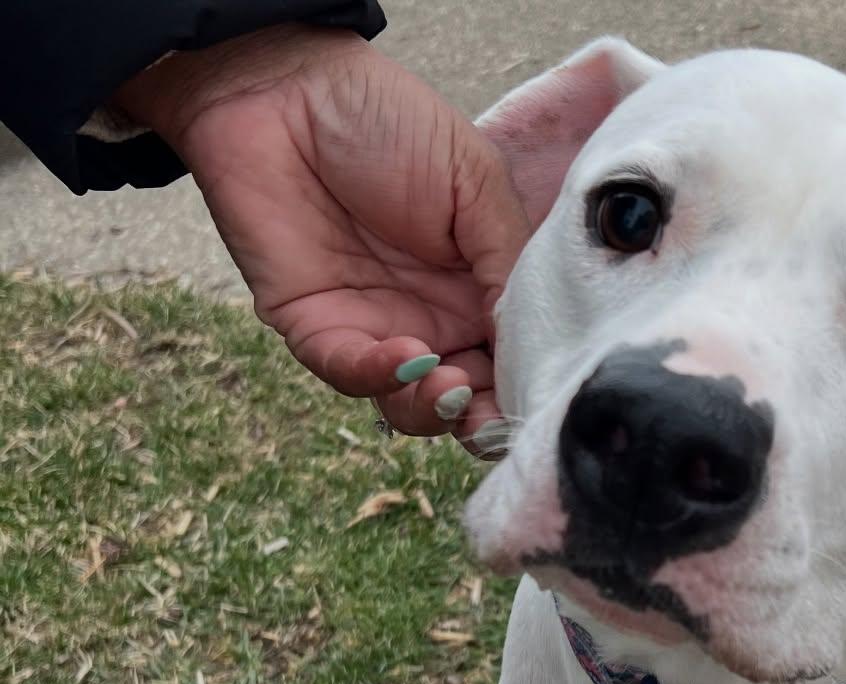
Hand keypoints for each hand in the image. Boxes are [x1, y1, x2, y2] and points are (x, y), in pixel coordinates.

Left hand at [118, 25, 529, 440]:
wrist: (283, 85)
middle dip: (483, 417)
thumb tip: (529, 336)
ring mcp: (376, 331)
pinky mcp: (317, 330)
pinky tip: (407, 356)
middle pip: (468, 400)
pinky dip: (381, 375)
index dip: (525, 387)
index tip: (543, 398)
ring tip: (450, 387)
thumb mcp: (477, 182)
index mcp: (479, 291)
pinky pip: (351, 372)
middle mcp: (433, 322)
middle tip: (491, 411)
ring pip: (411, 405)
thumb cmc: (387, 120)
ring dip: (434, 409)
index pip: (511, 361)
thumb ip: (509, 261)